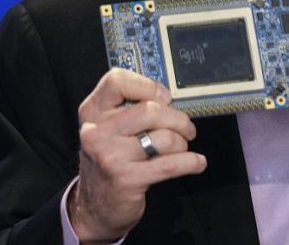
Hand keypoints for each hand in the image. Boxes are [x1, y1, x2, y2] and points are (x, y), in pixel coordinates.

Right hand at [68, 68, 206, 241]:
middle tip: (185, 128)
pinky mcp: (126, 179)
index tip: (165, 98)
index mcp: (92, 112)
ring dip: (182, 143)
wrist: (94, 206)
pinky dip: (191, 162)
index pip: (117, 81)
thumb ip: (129, 108)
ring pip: (164, 137)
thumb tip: (169, 97)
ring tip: (181, 148)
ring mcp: (110, 156)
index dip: (148, 86)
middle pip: (150, 110)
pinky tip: (197, 162)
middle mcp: (97, 132)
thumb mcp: (108, 129)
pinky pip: (171, 164)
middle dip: (177, 119)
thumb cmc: (109, 160)